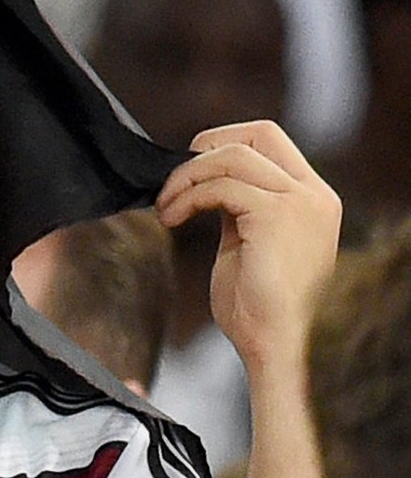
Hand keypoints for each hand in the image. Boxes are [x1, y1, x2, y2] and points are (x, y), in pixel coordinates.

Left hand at [154, 120, 340, 371]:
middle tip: (171, 180)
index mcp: (311, 198)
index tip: (188, 170)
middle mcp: (313, 194)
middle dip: (205, 148)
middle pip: (256, 134)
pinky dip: (188, 197)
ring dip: (186, 178)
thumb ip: (238, 207)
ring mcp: (299, 202)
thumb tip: (204, 182)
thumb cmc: (255, 305)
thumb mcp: (248, 242)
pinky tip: (170, 219)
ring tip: (164, 208)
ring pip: (232, 156)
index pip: (270, 140)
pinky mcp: (277, 216)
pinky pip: (221, 187)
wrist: (272, 343)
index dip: (223, 143)